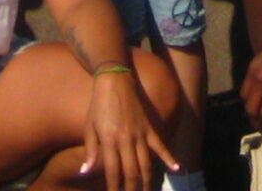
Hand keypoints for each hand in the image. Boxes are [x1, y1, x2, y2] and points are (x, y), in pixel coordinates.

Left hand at [78, 64, 177, 190]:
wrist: (114, 81)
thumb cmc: (98, 105)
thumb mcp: (89, 128)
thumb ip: (90, 151)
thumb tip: (84, 172)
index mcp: (109, 140)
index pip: (113, 171)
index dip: (114, 187)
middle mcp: (126, 140)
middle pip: (131, 172)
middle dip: (131, 188)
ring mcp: (140, 134)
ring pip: (146, 163)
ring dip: (147, 181)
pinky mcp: (149, 127)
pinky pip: (160, 145)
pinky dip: (169, 157)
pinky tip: (177, 168)